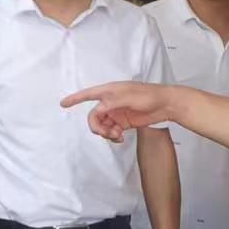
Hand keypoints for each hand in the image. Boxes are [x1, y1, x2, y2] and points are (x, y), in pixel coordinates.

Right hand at [61, 82, 175, 142]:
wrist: (166, 105)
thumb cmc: (149, 96)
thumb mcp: (128, 97)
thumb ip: (111, 103)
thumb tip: (98, 110)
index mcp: (109, 91)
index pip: (88, 94)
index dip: (74, 99)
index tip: (63, 104)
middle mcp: (110, 102)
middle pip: (93, 116)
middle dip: (97, 126)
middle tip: (107, 133)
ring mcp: (116, 113)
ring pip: (102, 126)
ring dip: (105, 133)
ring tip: (116, 136)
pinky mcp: (123, 122)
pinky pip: (111, 131)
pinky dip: (112, 136)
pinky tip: (120, 138)